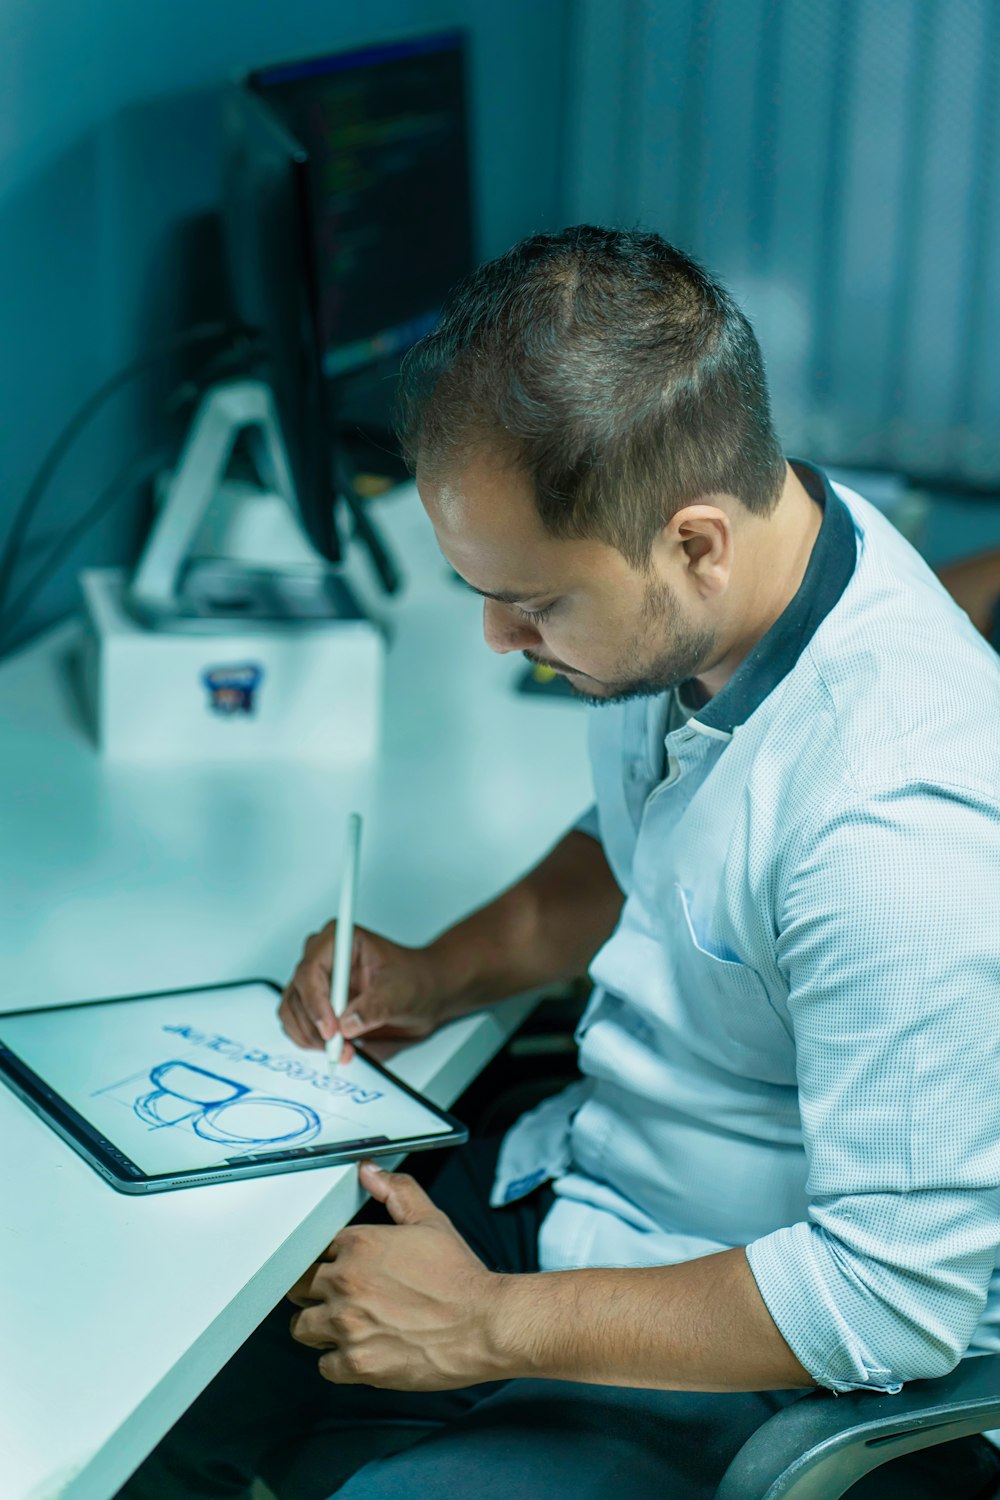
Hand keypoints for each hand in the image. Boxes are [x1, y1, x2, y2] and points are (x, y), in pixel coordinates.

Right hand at [279, 924, 441, 1061]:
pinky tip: (337, 1048)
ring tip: (343, 1049)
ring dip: (311, 1037)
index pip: (312, 970)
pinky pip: (297, 1024)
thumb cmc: (415, 980)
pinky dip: (311, 1041)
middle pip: (298, 993)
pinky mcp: (315, 1003)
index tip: (331, 1030)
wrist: (424, 993)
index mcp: (340, 939)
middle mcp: (322, 957)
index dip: (317, 1003)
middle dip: (314, 1025)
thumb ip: (375, 1007)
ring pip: (293, 1011)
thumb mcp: (401, 993)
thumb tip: (348, 1024)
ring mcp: (316, 981)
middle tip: (338, 1047)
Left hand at [287, 1163, 507, 1389]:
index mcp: (359, 1243)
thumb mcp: (431, 1222)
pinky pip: (324, 1365)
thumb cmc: (459, 1276)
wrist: (485, 1325)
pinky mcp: (356, 1364)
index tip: (338, 1269)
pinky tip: (361, 1351)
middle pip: (298, 1287)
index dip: (327, 1260)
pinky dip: (339, 1362)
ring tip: (347, 1326)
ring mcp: (347, 1325)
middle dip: (315, 1292)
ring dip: (320, 1328)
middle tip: (339, 1298)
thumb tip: (368, 1171)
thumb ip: (396, 1192)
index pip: (314, 1249)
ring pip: (302, 1327)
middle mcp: (346, 1282)